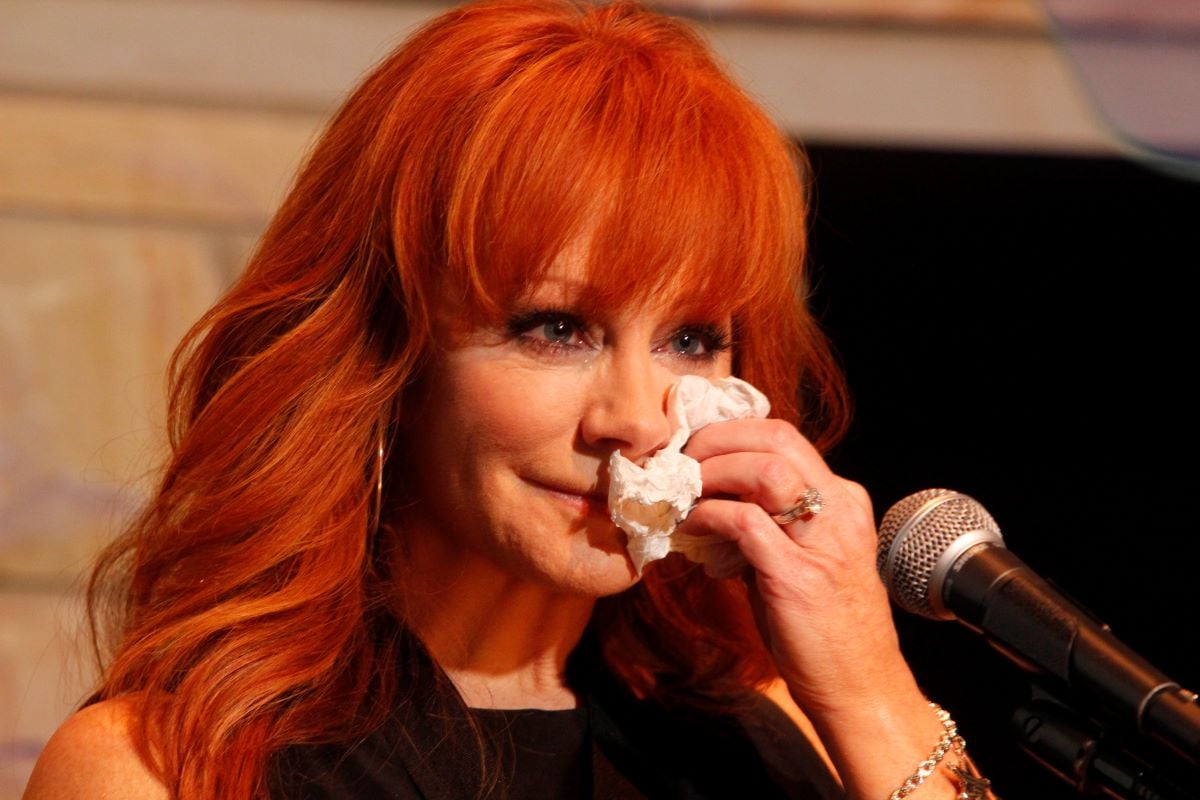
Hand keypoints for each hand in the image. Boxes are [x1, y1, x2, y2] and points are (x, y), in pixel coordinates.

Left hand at [679, 417, 908, 708]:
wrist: (860, 687)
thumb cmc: (825, 626)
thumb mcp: (802, 557)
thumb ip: (768, 524)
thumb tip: (710, 503)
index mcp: (842, 500)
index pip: (784, 437)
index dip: (732, 433)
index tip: (696, 448)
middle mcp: (840, 509)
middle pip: (775, 437)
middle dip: (717, 439)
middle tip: (681, 461)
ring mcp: (824, 540)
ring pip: (765, 469)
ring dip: (713, 471)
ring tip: (685, 490)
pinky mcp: (799, 575)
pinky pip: (745, 522)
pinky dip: (709, 515)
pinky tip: (691, 525)